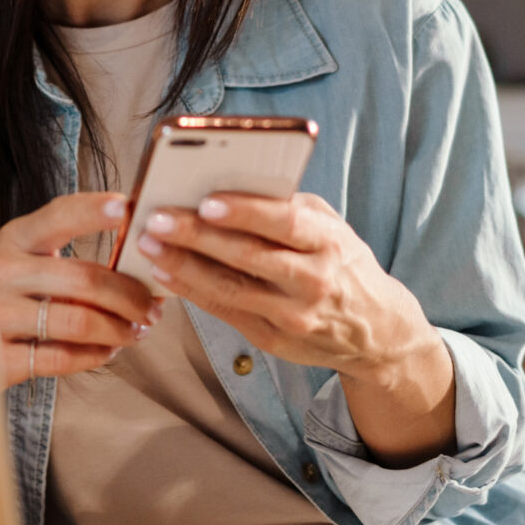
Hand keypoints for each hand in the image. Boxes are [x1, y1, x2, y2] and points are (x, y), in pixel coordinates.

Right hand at [0, 191, 163, 387]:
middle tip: (153, 308)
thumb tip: (138, 257)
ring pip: (78, 322)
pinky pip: (61, 358)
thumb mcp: (21, 259)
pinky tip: (106, 351)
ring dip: (119, 330)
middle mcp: (1, 271)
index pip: (59, 215)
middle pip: (84, 279)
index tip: (130, 209)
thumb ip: (65, 254)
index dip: (96, 210)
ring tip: (135, 332)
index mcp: (13, 238)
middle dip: (130, 296)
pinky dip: (94, 356)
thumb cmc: (1, 295)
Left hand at [136, 191, 455, 465]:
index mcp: (330, 242)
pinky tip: (164, 274)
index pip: (285, 223)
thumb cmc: (342, 262)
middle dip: (197, 237)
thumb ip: (288, 207)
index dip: (245, 212)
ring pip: (230, 289)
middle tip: (156, 219)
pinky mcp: (274, 340)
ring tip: (148, 244)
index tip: (206, 201)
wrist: (376, 331)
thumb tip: (228, 184)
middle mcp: (314, 281)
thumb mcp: (331, 227)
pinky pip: (225, 312)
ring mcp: (293, 316)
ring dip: (183, 266)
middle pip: (248, 256)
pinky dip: (191, 292)